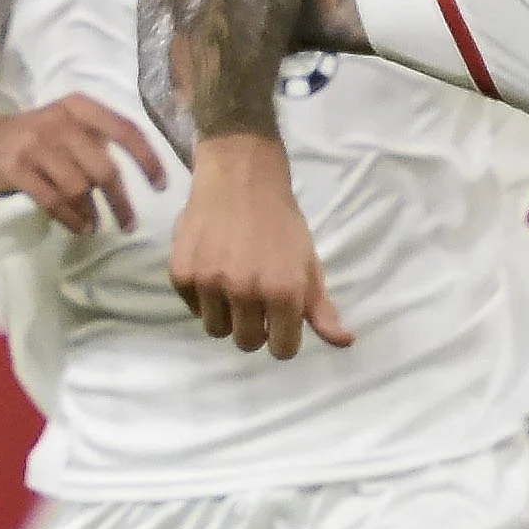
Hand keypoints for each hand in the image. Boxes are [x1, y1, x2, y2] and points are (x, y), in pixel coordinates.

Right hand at [0, 96, 166, 234]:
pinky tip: (80, 228)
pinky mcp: (17, 168)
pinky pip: (54, 201)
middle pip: (105, 169)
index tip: (161, 186)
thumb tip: (137, 176)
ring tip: (96, 227)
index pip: (125, 129)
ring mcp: (36, 144)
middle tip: (130, 224)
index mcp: (79, 107)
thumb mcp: (64, 128)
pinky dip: (71, 220)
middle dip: (122, 202)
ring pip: (79, 189)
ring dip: (93, 214)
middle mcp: (60, 121)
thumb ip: (95, 143)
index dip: (148, 159)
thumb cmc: (29, 140)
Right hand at [164, 136, 348, 359]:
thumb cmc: (281, 222)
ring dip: (225, 314)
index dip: (283, 338)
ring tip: (231, 283)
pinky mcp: (182, 274)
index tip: (279, 321)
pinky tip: (212, 268)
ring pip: (216, 329)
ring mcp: (210, 283)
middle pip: (246, 343)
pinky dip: (202, 296)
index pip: (282, 351)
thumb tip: (345, 342)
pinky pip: (192, 307)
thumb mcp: (309, 263)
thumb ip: (321, 308)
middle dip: (253, 327)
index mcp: (283, 291)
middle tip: (254, 298)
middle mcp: (245, 291)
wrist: (240, 177)